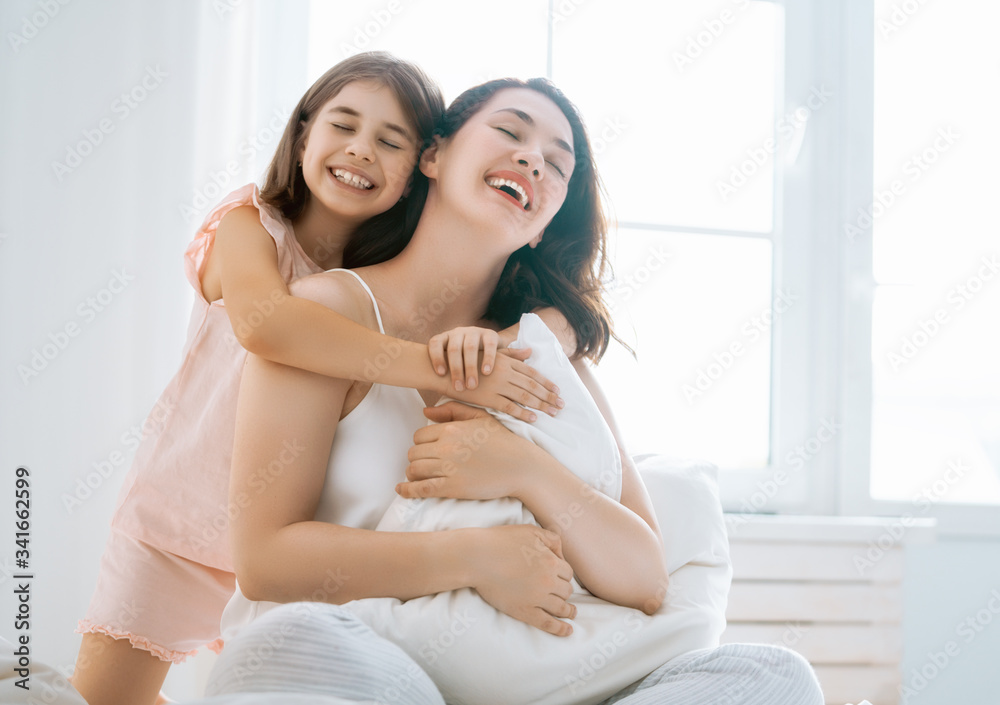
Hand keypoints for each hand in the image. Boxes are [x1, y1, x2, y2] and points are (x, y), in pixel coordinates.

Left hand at [399, 402, 535, 500]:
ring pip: (414, 469)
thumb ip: (452, 410)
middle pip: (414, 453)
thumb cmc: (502, 441)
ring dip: (412, 473)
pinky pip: (421, 489)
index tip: (428, 449)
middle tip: (425, 463)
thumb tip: (425, 411)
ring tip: (417, 476)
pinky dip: (407, 491)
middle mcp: (447, 447)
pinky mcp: (452, 488)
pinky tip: (402, 490)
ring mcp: (448, 468)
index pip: (420, 435)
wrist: (521, 466)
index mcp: (452, 429)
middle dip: (417, 458)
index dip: (422, 443)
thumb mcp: (480, 417)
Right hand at [427, 327, 563, 421]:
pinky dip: (522, 413)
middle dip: (548, 396)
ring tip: (553, 412)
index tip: (558, 390)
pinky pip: (509, 407)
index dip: (546, 382)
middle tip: (561, 405)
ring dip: (541, 405)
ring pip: (524, 396)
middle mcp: (505, 372)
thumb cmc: (468, 361)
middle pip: (532, 385)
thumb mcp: (491, 354)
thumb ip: (511, 354)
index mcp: (506, 361)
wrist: (445, 371)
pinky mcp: (488, 398)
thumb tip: (530, 351)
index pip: (532, 372)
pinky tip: (533, 418)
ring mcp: (497, 385)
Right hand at [470, 525, 575, 636]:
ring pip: (561, 607)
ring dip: (569, 610)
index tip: (559, 577)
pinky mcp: (524, 611)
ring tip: (572, 613)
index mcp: (551, 562)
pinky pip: (548, 623)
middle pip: (566, 590)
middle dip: (564, 590)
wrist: (477, 557)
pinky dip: (560, 629)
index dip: (563, 575)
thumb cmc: (501, 541)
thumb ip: (551, 539)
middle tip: (560, 592)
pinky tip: (568, 631)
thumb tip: (562, 555)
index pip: (567, 573)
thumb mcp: (531, 531)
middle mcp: (548, 582)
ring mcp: (537, 599)